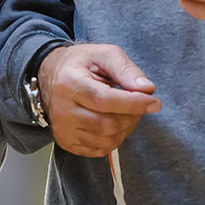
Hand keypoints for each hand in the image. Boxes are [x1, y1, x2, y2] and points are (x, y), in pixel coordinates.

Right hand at [39, 44, 159, 156]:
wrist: (51, 75)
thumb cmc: (80, 64)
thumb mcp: (103, 54)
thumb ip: (126, 69)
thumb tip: (147, 89)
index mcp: (68, 83)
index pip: (104, 100)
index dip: (132, 103)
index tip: (154, 102)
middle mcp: (61, 110)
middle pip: (107, 124)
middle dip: (132, 116)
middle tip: (140, 103)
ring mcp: (63, 129)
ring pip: (106, 140)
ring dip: (125, 128)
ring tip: (126, 112)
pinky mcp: (66, 142)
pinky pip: (100, 150)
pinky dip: (115, 139)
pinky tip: (114, 122)